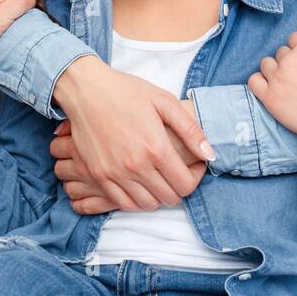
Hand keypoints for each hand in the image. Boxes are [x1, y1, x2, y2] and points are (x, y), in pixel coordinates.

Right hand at [50, 101, 205, 214]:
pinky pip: (122, 204)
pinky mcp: (97, 176)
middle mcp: (135, 166)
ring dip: (158, 195)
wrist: (86, 91)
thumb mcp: (165, 102)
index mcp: (155, 148)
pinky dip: (135, 199)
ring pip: (147, 205)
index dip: (196, 178)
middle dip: (179, 187)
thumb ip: (191, 130)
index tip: (195, 165)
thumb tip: (210, 155)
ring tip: (159, 177)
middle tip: (178, 171)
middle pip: (169, 198)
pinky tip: (139, 182)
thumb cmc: (127, 92)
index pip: (186, 185)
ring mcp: (114, 174)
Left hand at [246, 31, 296, 155]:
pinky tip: (270, 87)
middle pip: (281, 51)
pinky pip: (253, 80)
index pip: (295, 38)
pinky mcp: (268, 97)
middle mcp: (288, 61)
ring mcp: (276, 79)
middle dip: (290, 60)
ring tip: (287, 83)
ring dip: (274, 69)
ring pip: (266, 63)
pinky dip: (259, 81)